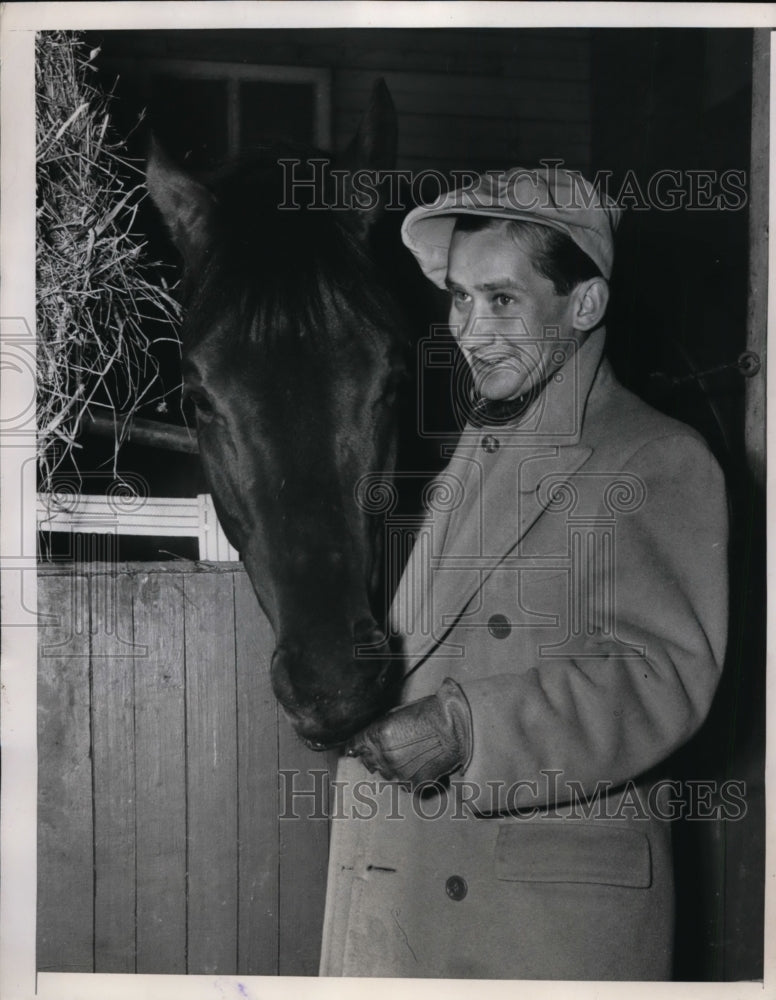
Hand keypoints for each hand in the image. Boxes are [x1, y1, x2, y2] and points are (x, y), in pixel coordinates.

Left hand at [345, 678, 472, 785]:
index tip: (357, 750)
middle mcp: (385, 755)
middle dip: (375, 757)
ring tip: (410, 756)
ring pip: (387, 774)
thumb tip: (363, 743)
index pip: (356, 746)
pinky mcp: (414, 783)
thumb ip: (378, 730)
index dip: (357, 748)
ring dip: (393, 768)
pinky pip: (404, 784)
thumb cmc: (429, 714)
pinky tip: (420, 765)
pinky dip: (410, 778)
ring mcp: (399, 771)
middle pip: (370, 762)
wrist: (457, 725)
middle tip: (391, 751)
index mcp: (379, 734)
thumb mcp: (397, 714)